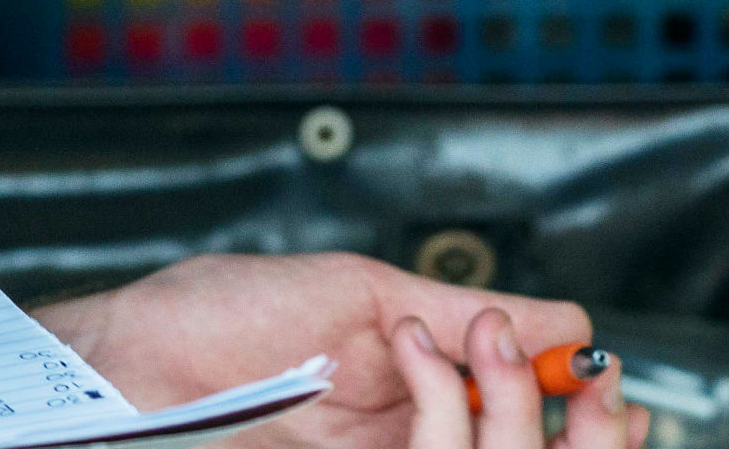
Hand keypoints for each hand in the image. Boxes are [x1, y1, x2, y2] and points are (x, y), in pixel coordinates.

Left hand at [28, 253, 643, 448]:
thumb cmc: (212, 318)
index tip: (603, 382)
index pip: (520, 406)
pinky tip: (434, 399)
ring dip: (503, 423)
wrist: (125, 365)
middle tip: (581, 397)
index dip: (574, 403)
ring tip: (479, 363)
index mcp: (413, 383)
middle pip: (514, 448)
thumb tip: (563, 324)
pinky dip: (449, 439)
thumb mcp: (353, 295)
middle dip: (563, 430)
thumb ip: (455, 313)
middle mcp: (403, 434)